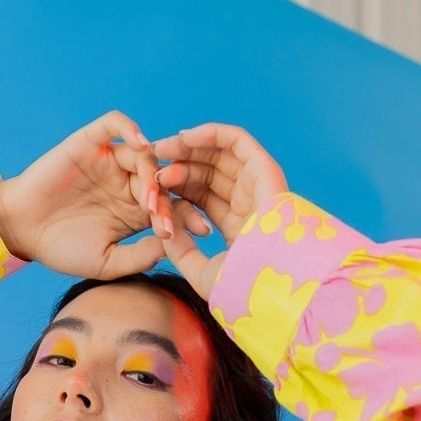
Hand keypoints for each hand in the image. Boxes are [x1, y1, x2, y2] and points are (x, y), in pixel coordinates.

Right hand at [0, 109, 212, 278]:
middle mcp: (127, 182)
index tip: (203, 232)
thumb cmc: (62, 250)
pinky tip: (141, 144)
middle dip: (172, 199)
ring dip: (151, 174)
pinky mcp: (91, 142)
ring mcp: (110, 160)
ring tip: (149, 198)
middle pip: (163, 179)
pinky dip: (131, 128)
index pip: (172, 207)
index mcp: (136, 211)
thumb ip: (139, 255)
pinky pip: (116, 124)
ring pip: (143, 155)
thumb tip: (172, 246)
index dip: (189, 217)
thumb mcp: (107, 263)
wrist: (22, 231)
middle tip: (169, 220)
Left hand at [140, 121, 288, 299]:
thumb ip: (182, 252)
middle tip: (151, 161)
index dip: (177, 188)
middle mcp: (248, 203)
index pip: (203, 198)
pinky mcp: (264, 169)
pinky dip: (210, 133)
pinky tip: (183, 138)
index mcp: (238, 227)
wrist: (269, 280)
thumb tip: (165, 230)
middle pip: (208, 174)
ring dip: (189, 147)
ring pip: (219, 155)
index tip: (151, 185)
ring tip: (161, 148)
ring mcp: (258, 186)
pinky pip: (236, 140)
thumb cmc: (241, 286)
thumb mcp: (202, 272)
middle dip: (179, 164)